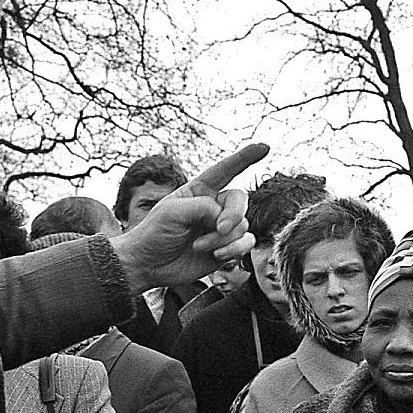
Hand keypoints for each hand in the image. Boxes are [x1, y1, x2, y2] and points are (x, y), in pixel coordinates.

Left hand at [111, 143, 269, 292]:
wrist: (148, 264)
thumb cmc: (154, 233)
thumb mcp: (172, 212)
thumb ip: (202, 207)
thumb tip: (224, 217)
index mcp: (199, 190)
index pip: (225, 170)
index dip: (245, 158)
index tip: (264, 147)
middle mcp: (213, 206)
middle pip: (240, 200)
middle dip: (233, 214)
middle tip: (219, 227)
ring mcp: (220, 228)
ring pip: (242, 226)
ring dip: (222, 239)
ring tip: (199, 246)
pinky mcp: (226, 248)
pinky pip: (246, 244)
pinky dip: (234, 250)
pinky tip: (217, 256)